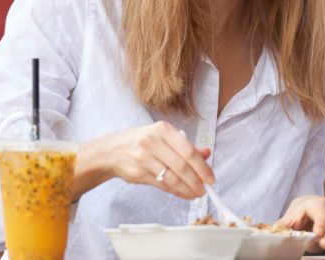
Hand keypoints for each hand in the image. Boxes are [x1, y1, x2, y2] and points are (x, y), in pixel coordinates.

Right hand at [77, 121, 213, 199]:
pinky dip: (175, 191)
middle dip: (197, 181)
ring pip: (171, 178)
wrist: (112, 150)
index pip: (188, 151)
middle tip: (205, 190)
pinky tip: (183, 193)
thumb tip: (207, 154)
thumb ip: (186, 146)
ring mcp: (142, 158)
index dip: (202, 167)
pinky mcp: (137, 173)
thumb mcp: (164, 137)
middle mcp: (151, 142)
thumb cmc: (143, 142)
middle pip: (181, 166)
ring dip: (187, 189)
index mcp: (163, 130)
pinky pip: (161, 185)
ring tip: (196, 194)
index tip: (211, 178)